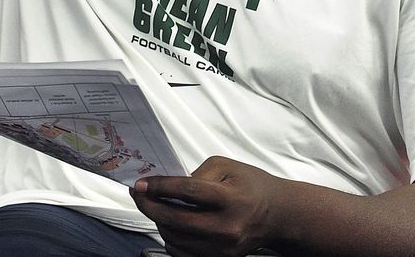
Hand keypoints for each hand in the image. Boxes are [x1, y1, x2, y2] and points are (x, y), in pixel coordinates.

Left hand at [130, 156, 283, 256]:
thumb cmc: (251, 186)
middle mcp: (227, 227)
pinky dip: (171, 239)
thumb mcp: (227, 166)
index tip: (141, 184)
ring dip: (159, 222)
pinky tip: (171, 225)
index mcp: (230, 198)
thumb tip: (169, 186)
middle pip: (176, 220)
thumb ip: (197, 174)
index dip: (159, 188)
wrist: (276, 215)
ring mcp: (223, 248)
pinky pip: (183, 254)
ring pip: (175, 239)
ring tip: (157, 207)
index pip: (187, 193)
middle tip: (138, 194)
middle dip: (150, 206)